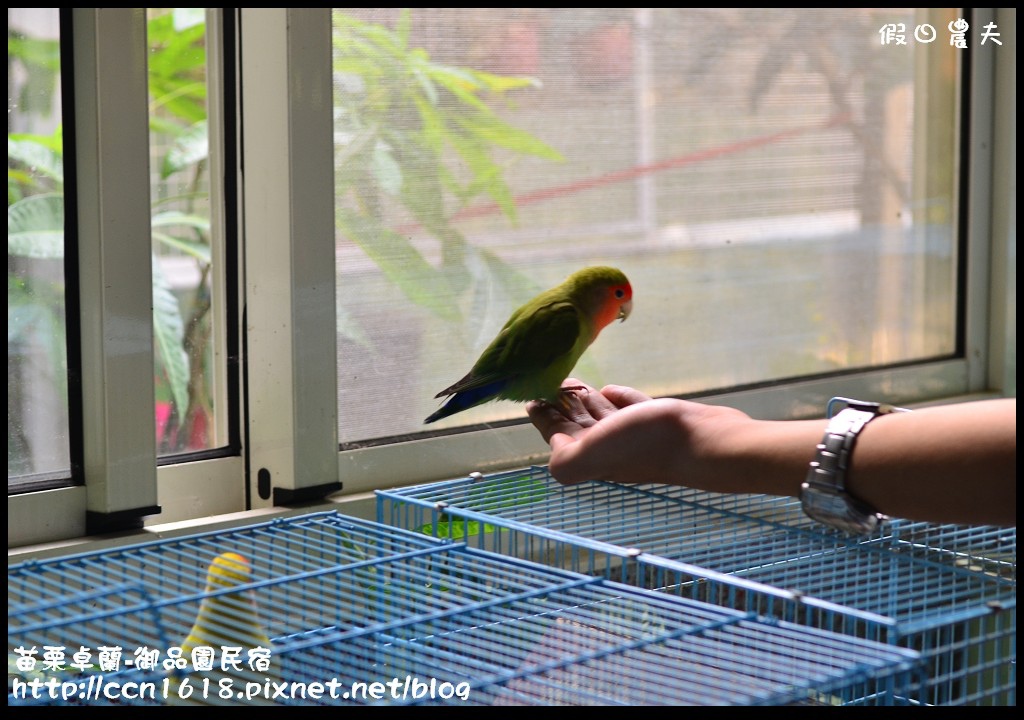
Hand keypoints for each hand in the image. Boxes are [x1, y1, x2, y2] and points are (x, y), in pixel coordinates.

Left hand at [527, 379, 753, 489]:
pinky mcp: (662, 422)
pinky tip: (611, 389)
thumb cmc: (649, 445)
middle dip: (563, 407)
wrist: (707, 442)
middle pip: (580, 426)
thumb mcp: (594, 454)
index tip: (532, 397)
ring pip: (604, 417)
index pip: (559, 435)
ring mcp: (638, 436)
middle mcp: (614, 448)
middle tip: (550, 382)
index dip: (544, 418)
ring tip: (574, 383)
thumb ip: (566, 458)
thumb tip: (556, 449)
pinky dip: (618, 398)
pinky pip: (632, 407)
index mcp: (594, 456)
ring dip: (587, 401)